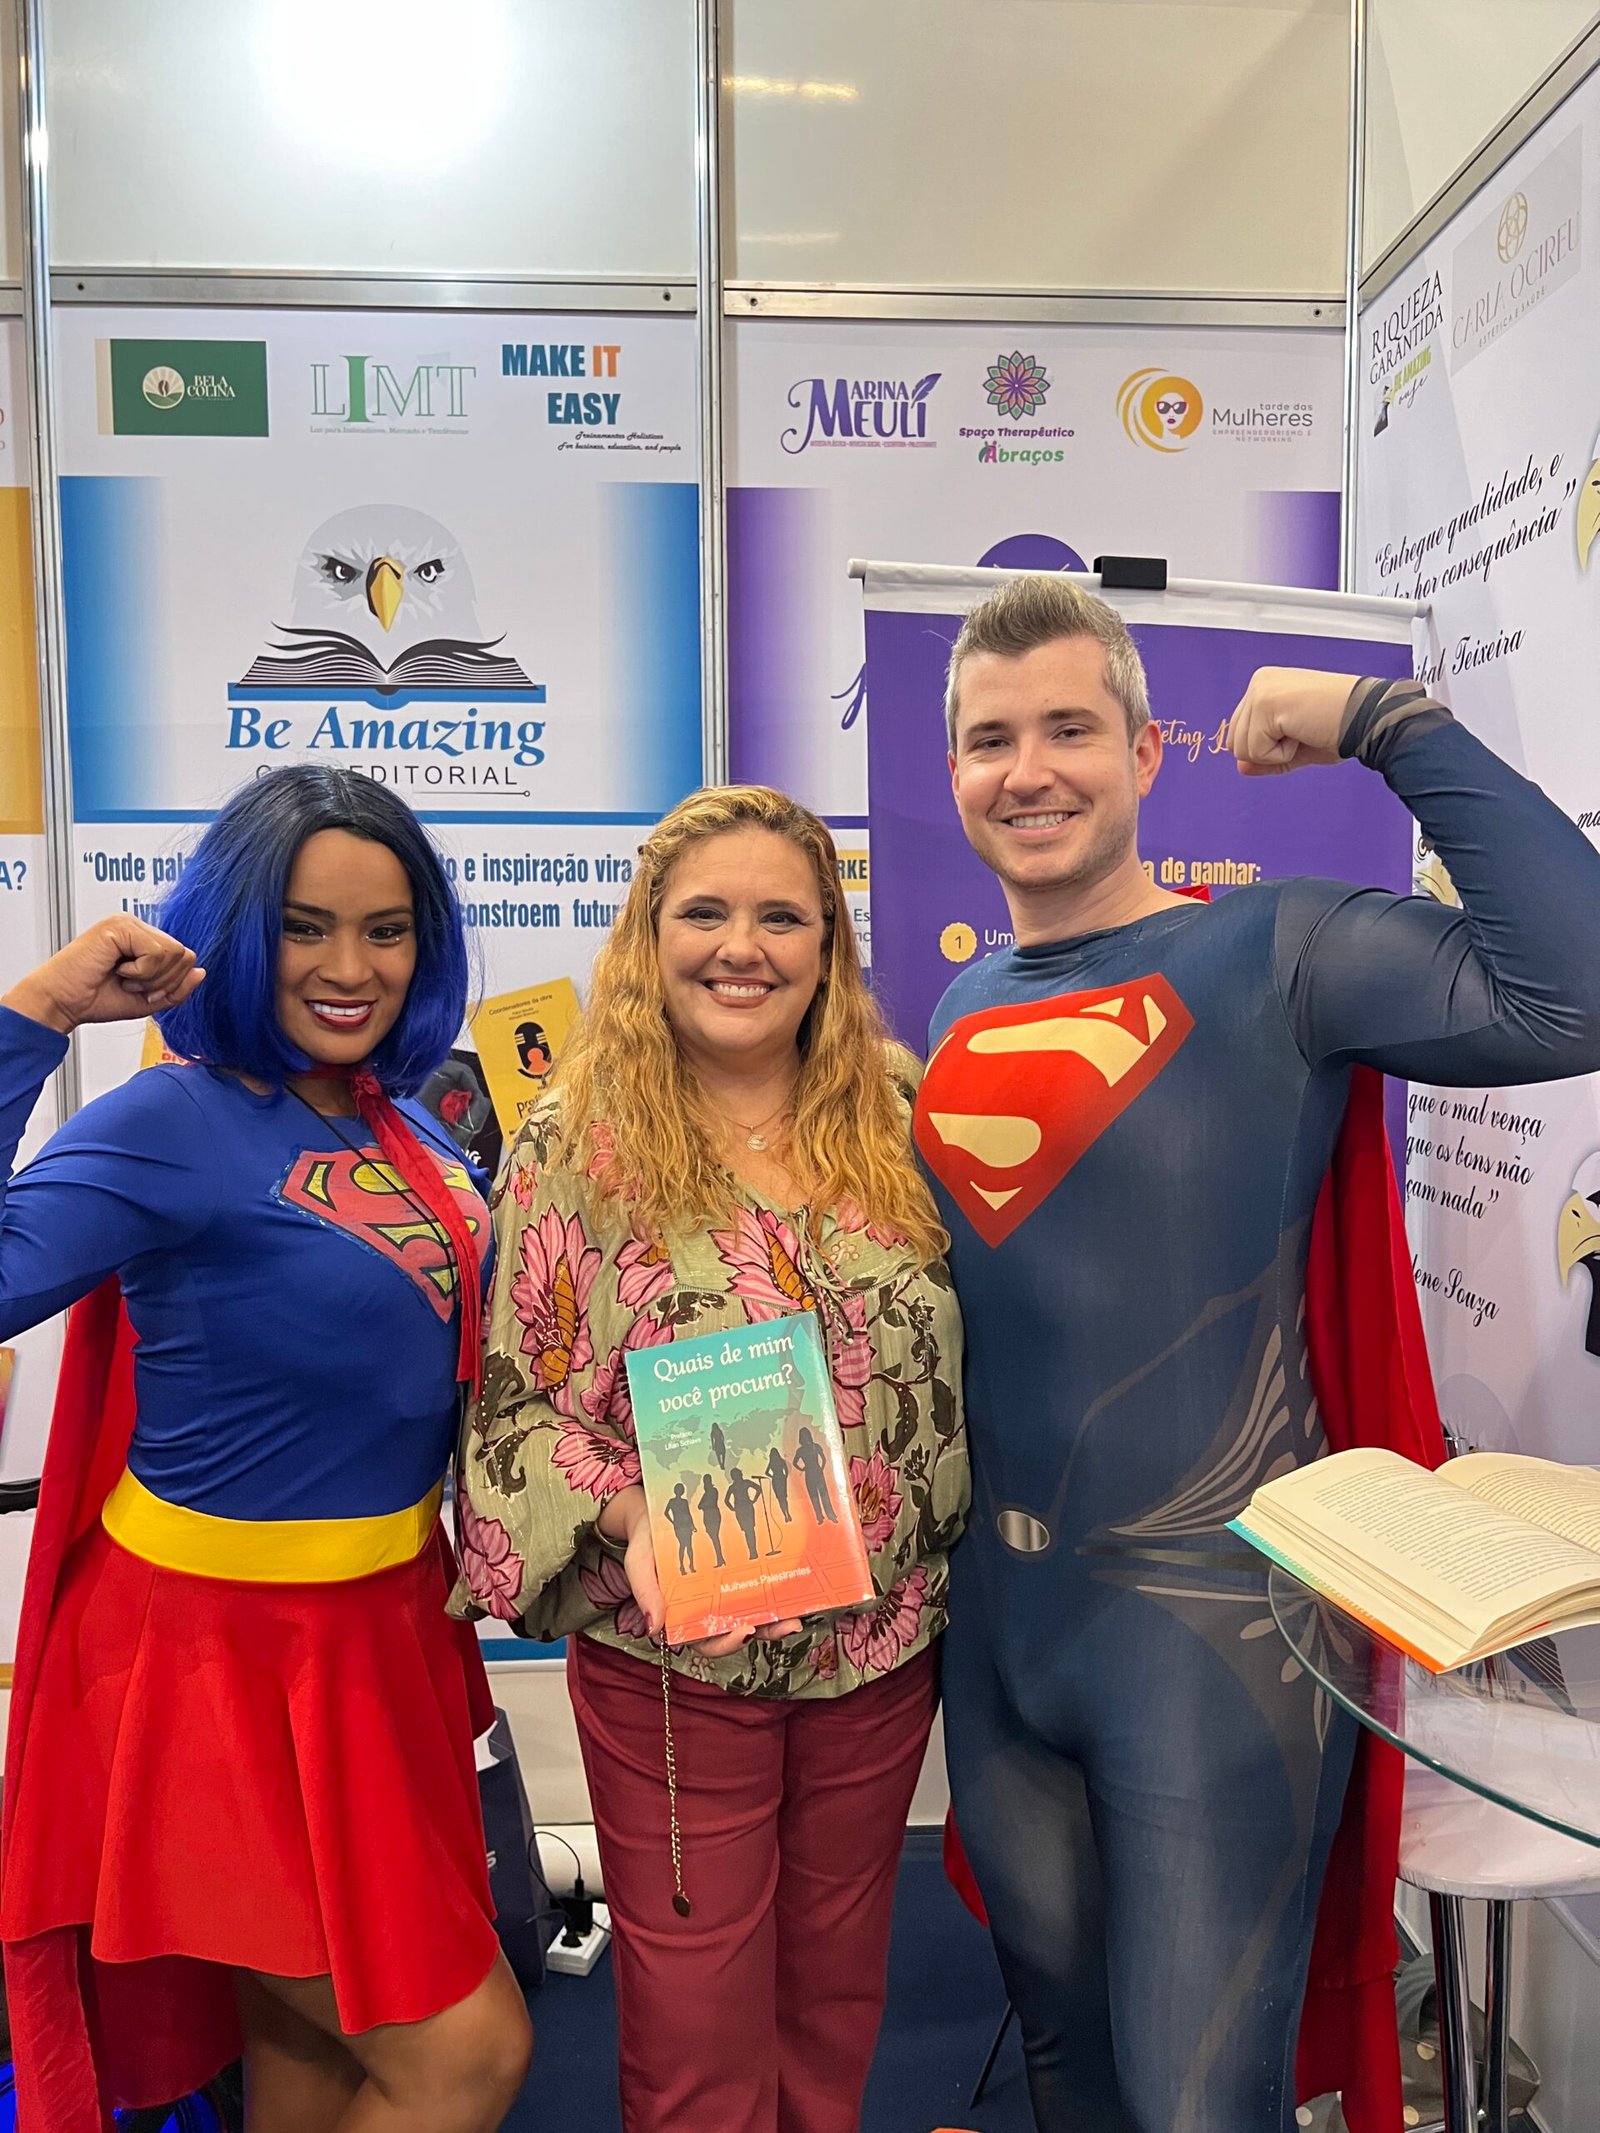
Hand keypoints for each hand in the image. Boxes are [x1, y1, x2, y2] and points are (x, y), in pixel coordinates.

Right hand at [2, 917, 203, 1034]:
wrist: (63, 1002)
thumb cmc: (95, 998)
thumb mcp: (148, 1000)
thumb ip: (176, 989)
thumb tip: (201, 972)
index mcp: (144, 941)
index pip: (185, 958)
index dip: (171, 983)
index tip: (144, 992)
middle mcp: (138, 927)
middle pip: (185, 954)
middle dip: (163, 982)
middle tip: (132, 985)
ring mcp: (128, 923)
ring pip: (174, 953)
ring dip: (151, 977)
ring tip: (124, 977)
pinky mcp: (119, 926)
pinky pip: (156, 952)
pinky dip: (141, 971)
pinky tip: (118, 970)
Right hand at [595, 1484, 802, 1654]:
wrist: (660, 1507)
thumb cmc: (648, 1540)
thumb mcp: (639, 1562)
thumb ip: (644, 1592)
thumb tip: (654, 1628)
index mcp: (683, 1614)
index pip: (706, 1640)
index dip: (726, 1643)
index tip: (744, 1630)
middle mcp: (710, 1607)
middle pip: (738, 1630)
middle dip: (765, 1632)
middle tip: (785, 1625)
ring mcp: (727, 1589)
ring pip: (755, 1613)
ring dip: (777, 1619)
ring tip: (796, 1616)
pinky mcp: (740, 1570)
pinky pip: (759, 1586)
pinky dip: (777, 1591)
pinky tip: (794, 1588)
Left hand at [1226, 667, 1358, 776]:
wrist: (1367, 719)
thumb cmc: (1341, 727)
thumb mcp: (1295, 747)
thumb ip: (1265, 756)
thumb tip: (1240, 768)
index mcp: (1267, 685)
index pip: (1241, 732)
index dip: (1268, 747)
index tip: (1301, 733)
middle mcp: (1260, 682)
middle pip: (1236, 742)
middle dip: (1269, 751)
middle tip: (1304, 732)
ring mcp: (1260, 690)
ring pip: (1242, 749)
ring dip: (1277, 753)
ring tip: (1305, 731)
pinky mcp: (1265, 703)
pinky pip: (1256, 751)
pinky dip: (1282, 754)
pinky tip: (1305, 732)